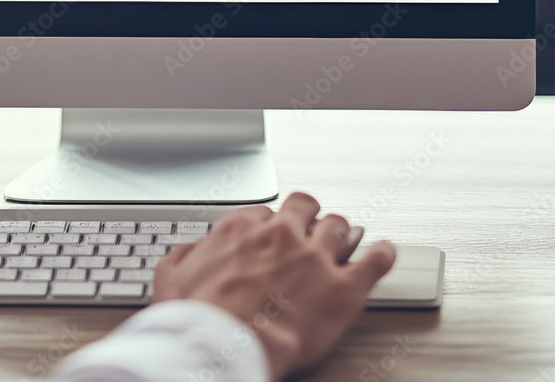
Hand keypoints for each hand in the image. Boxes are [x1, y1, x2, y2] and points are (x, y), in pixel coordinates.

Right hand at [152, 192, 395, 379]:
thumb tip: (188, 253)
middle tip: (310, 231)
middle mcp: (280, 234)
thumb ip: (182, 257)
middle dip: (308, 218)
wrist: (223, 346)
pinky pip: (374, 260)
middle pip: (305, 208)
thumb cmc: (196, 318)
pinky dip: (382, 254)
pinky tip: (384, 253)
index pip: (265, 213)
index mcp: (241, 229)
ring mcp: (314, 257)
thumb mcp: (170, 278)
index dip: (271, 227)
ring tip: (348, 239)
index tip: (273, 238)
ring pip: (339, 226)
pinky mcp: (342, 287)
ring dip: (342, 233)